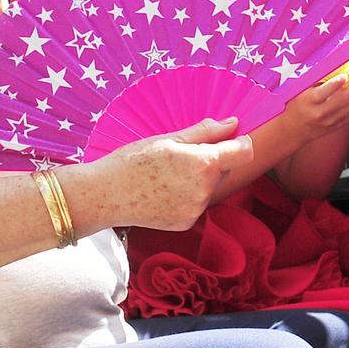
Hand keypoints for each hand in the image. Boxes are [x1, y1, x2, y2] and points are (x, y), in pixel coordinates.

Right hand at [81, 116, 252, 232]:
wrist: (105, 196)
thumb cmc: (133, 161)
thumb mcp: (168, 139)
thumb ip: (205, 132)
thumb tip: (233, 124)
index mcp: (204, 164)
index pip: (243, 152)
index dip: (240, 143)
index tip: (232, 138)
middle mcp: (205, 190)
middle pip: (224, 169)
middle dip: (211, 161)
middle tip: (180, 156)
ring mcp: (196, 209)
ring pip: (209, 187)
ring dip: (198, 179)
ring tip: (166, 175)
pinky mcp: (186, 223)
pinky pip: (196, 204)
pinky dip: (186, 196)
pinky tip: (163, 191)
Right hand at [279, 65, 348, 140]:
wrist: (293, 131)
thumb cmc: (294, 104)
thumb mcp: (297, 91)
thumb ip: (311, 78)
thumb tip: (330, 60)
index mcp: (307, 102)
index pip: (322, 94)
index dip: (333, 85)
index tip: (343, 75)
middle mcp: (321, 113)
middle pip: (343, 100)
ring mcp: (332, 121)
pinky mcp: (339, 124)